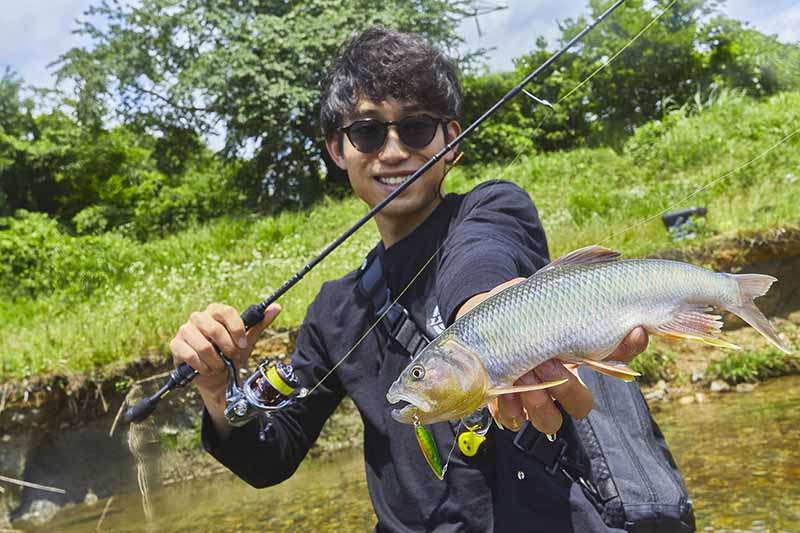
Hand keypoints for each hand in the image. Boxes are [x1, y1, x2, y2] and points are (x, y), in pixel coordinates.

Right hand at [170, 302, 281, 395]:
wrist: (217, 377)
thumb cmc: (231, 354)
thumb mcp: (247, 340)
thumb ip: (260, 323)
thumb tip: (276, 307)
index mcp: (215, 311)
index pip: (226, 311)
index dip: (236, 329)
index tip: (243, 344)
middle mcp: (198, 317)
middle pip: (213, 328)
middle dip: (226, 348)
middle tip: (232, 357)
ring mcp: (185, 330)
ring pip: (203, 345)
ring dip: (215, 360)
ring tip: (219, 366)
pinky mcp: (176, 345)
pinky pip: (189, 354)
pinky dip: (202, 366)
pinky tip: (206, 369)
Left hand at [456, 278, 648, 433]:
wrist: (478, 320)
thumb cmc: (517, 304)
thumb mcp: (544, 287)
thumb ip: (573, 276)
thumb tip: (609, 255)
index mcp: (579, 355)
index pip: (619, 361)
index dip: (628, 349)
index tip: (629, 330)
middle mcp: (561, 383)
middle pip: (582, 405)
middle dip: (567, 389)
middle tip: (549, 362)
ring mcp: (535, 398)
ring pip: (551, 422)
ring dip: (538, 401)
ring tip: (523, 374)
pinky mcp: (507, 406)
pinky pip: (515, 421)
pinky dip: (509, 408)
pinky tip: (501, 389)